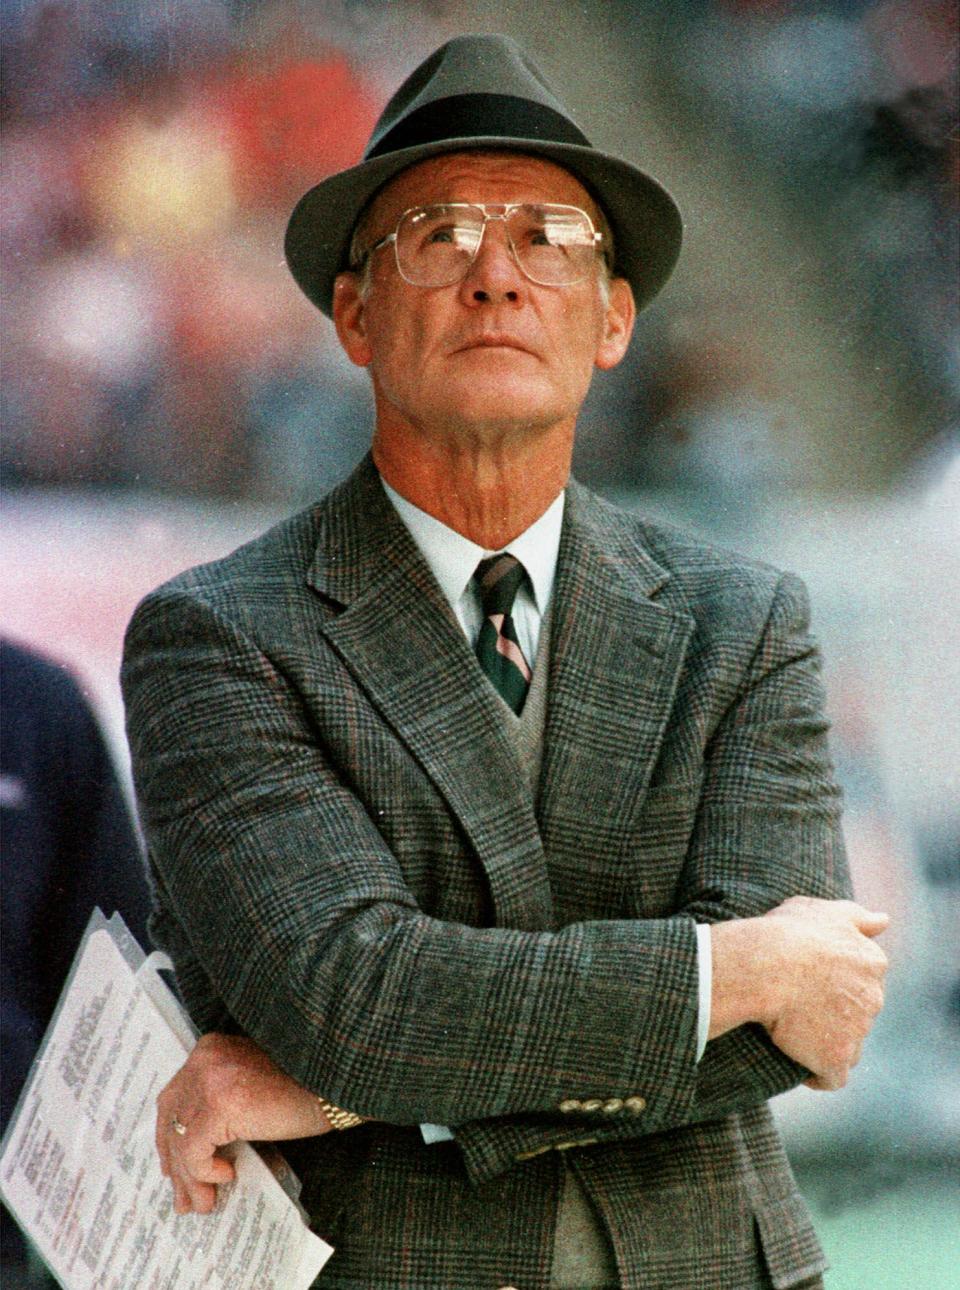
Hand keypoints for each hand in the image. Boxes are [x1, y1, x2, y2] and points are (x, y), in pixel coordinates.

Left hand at [155, 1033, 336, 1214]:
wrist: (332, 1081)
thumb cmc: (301, 1087)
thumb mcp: (249, 1086)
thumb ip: (218, 1101)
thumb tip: (195, 1150)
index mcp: (210, 1049)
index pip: (174, 1099)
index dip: (170, 1138)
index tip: (174, 1168)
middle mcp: (204, 1059)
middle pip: (172, 1120)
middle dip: (175, 1163)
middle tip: (184, 1197)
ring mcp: (210, 1079)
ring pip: (181, 1140)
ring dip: (190, 1178)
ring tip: (203, 1204)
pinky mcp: (220, 1104)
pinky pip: (195, 1150)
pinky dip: (204, 1171)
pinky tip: (226, 1176)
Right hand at [760, 897, 888, 1089]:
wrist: (767, 966)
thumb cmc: (789, 933)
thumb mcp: (826, 911)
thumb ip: (858, 918)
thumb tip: (884, 921)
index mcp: (871, 962)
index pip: (865, 979)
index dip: (839, 983)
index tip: (815, 982)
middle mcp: (873, 998)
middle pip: (859, 1012)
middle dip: (837, 1013)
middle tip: (800, 1005)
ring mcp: (857, 1032)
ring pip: (848, 1045)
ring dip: (829, 1043)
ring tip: (796, 1035)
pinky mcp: (835, 1059)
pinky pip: (832, 1077)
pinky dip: (819, 1076)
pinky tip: (803, 1068)